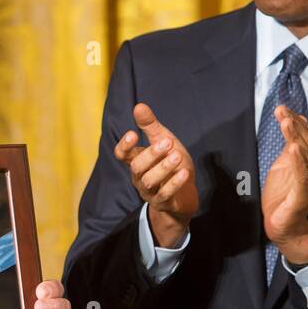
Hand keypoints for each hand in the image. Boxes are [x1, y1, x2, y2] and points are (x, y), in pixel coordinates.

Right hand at [114, 102, 198, 247]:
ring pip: (149, 181)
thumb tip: (139, 106)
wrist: (185, 195)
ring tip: (177, 156)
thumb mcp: (164, 141)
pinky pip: (164, 194)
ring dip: (163, 168)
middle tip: (167, 142)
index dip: (124, 146)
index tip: (133, 133)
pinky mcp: (162, 202)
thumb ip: (151, 126)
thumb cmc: (172, 165)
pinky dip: (174, 183)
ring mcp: (150, 191)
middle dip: (151, 154)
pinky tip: (184, 172)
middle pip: (137, 167)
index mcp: (137, 160)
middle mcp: (139, 177)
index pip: (122, 155)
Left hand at [260, 106, 307, 262]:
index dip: (296, 122)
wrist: (285, 226)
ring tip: (287, 123)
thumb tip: (290, 123)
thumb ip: (288, 149)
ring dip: (296, 138)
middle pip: (307, 144)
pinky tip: (292, 150)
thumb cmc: (283, 197)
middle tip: (282, 111)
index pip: (306, 138)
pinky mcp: (303, 197)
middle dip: (295, 126)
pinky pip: (302, 178)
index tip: (283, 109)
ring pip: (307, 157)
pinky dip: (298, 163)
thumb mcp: (282, 167)